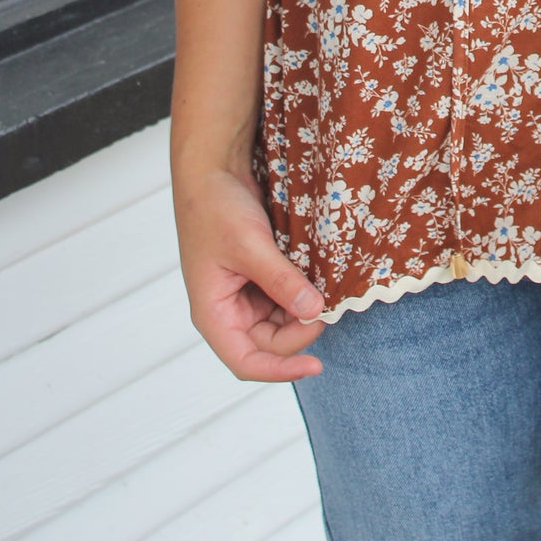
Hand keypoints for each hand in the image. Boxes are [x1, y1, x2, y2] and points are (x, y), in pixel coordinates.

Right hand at [173, 161, 326, 382]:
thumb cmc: (215, 208)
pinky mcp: (259, 276)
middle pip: (269, 343)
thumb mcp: (250, 246)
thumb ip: (281, 281)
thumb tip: (313, 310)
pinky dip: (303, 292)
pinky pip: (285, 297)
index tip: (315, 365)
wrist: (211, 170)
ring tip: (327, 293)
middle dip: (299, 331)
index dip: (280, 371)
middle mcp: (228, 310)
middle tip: (329, 308)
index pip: (246, 362)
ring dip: (304, 312)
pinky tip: (320, 279)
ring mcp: (244, 294)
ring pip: (281, 321)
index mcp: (214, 314)